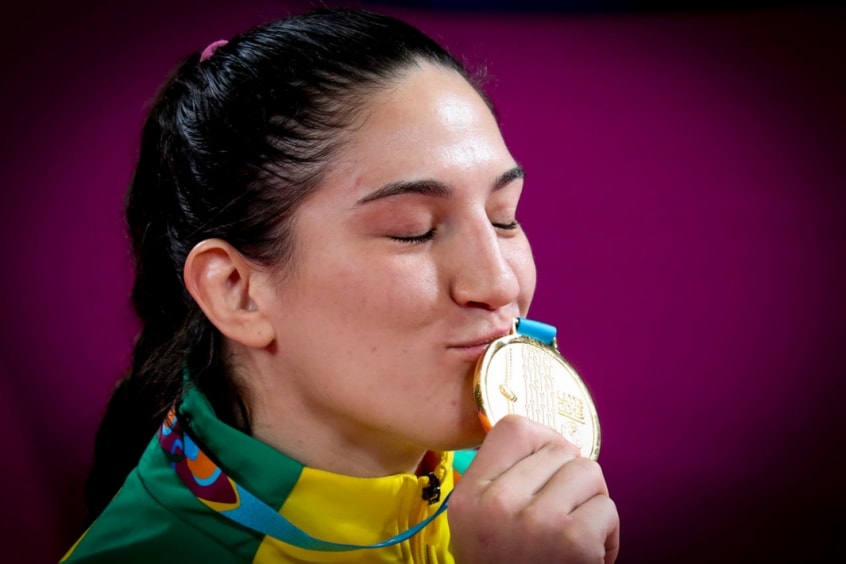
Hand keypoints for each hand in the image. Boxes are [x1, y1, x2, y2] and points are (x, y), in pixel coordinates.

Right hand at [448, 415, 618, 562]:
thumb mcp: (478, 520)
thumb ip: (501, 478)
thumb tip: (551, 442)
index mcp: (471, 494)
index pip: (514, 427)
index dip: (542, 439)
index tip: (549, 463)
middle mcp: (498, 503)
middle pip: (560, 450)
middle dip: (571, 478)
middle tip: (562, 512)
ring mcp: (538, 521)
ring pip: (589, 473)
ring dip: (592, 503)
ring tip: (575, 534)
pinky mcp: (574, 542)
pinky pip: (608, 508)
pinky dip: (607, 534)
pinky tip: (588, 555)